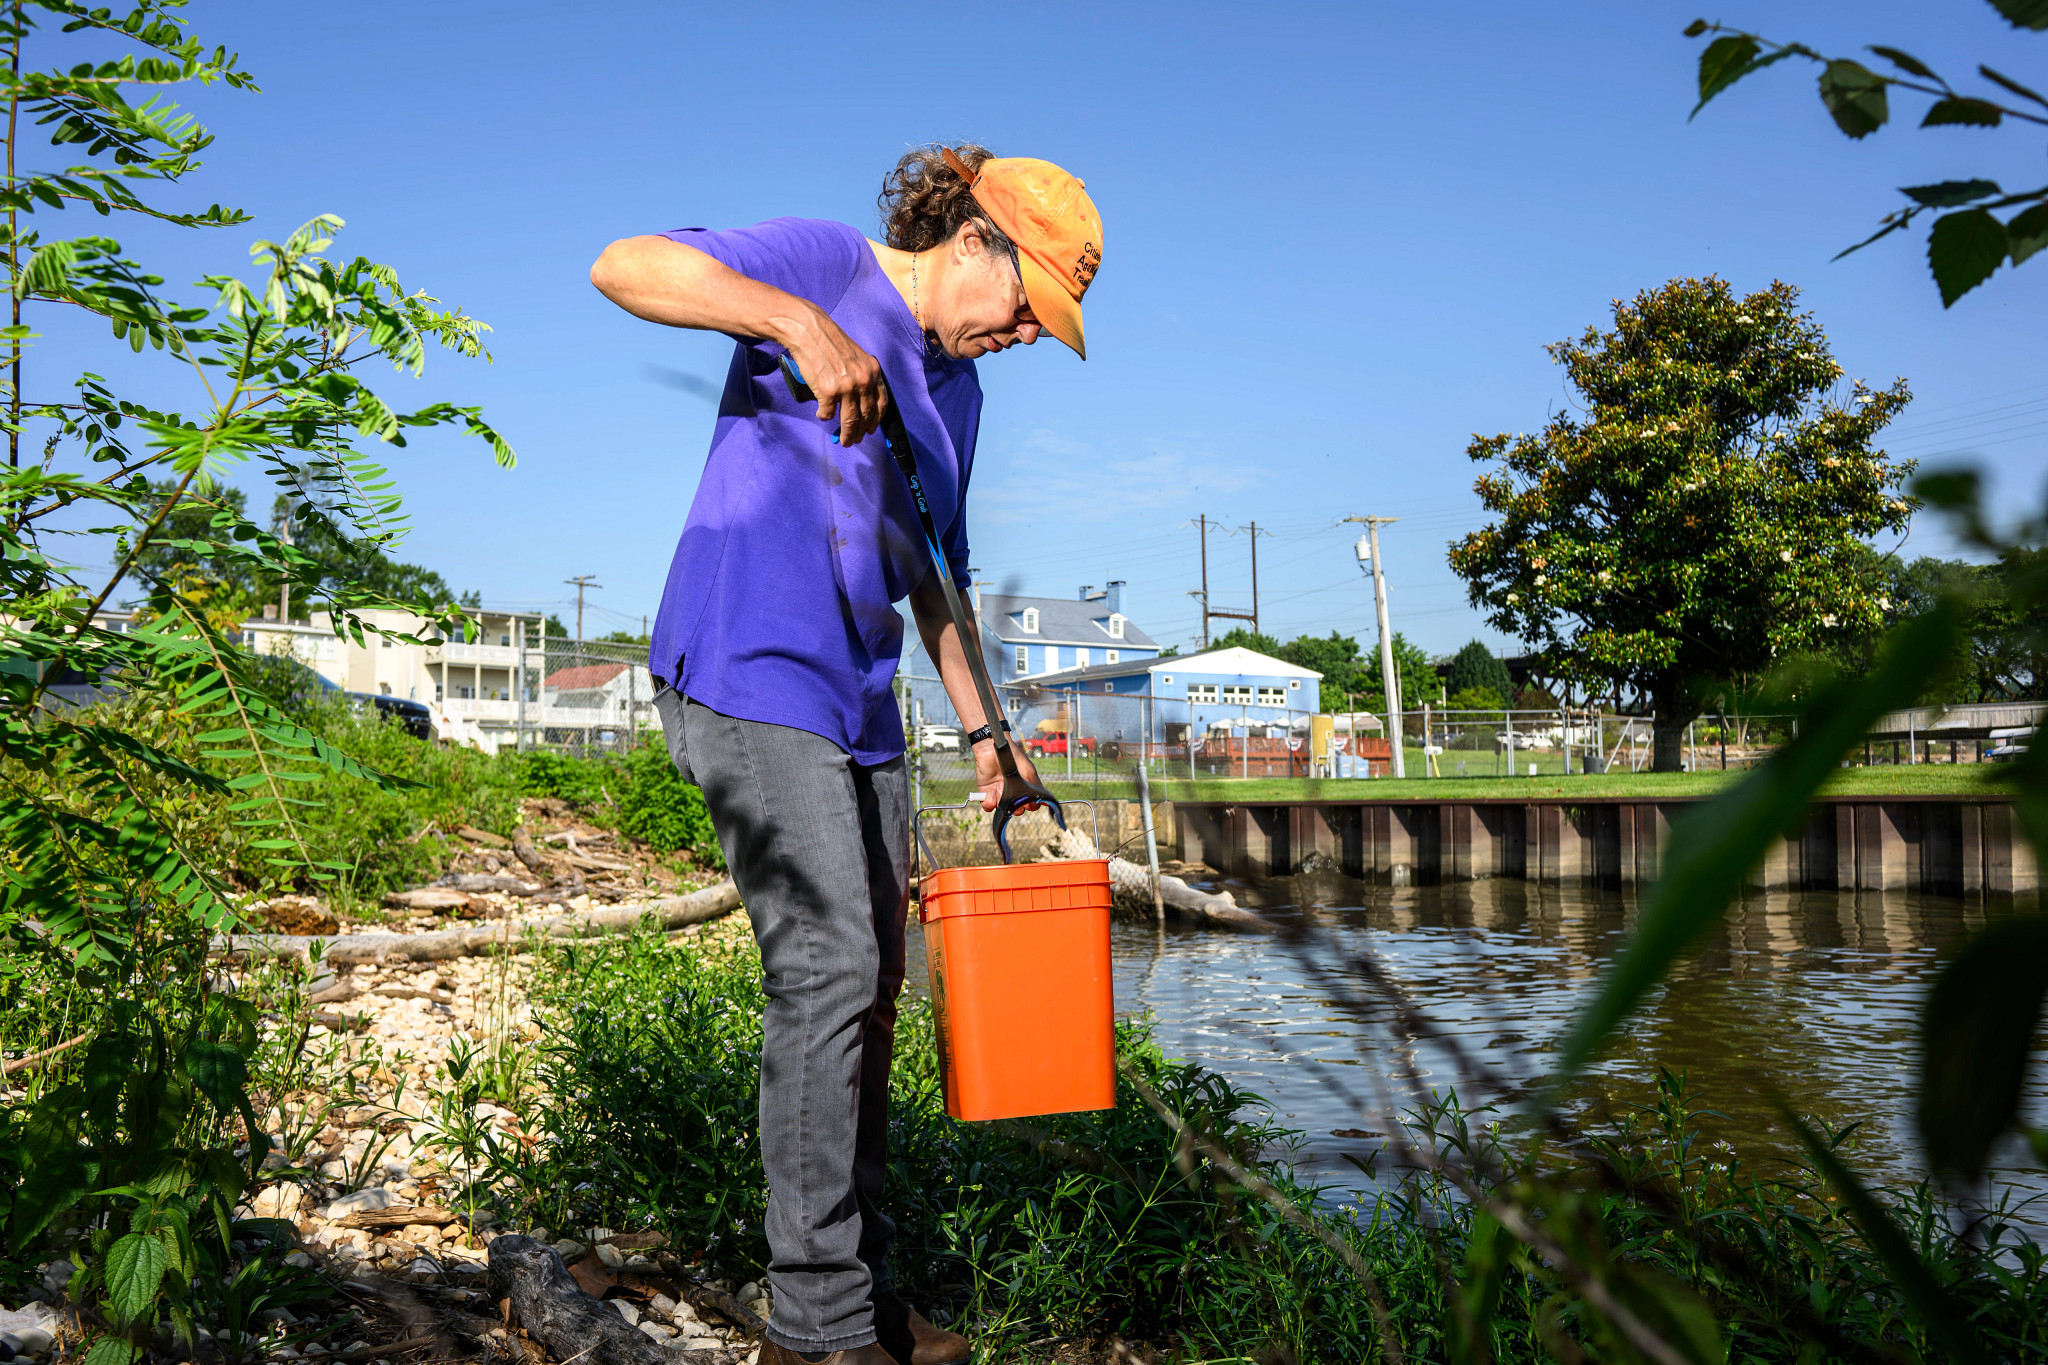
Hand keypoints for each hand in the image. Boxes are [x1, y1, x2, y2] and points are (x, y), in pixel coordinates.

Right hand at [783, 306, 888, 446]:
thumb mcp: (856, 356)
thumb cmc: (829, 342)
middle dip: (861, 432)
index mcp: (872, 371)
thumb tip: (859, 400)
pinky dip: (824, 417)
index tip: (871, 429)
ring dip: (847, 434)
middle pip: (865, 415)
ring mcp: (846, 387)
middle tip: (855, 440)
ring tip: (844, 440)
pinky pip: (828, 413)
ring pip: (849, 420)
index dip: (876, 420)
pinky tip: (822, 414)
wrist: (809, 330)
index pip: (880, 403)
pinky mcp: (828, 392)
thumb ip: (861, 376)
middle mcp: (862, 380)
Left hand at [975, 741, 1041, 812]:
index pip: (1030, 806)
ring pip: (1003, 810)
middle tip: (1012, 793)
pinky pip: (989, 807)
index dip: (1029, 806)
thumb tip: (1045, 801)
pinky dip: (990, 801)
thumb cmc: (1012, 756)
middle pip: (1017, 811)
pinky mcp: (987, 794)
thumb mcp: (1028, 770)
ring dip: (1001, 800)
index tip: (1026, 800)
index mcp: (1024, 789)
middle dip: (1015, 806)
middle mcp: (1013, 794)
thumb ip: (1035, 786)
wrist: (992, 749)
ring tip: (999, 786)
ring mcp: (999, 795)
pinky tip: (991, 791)